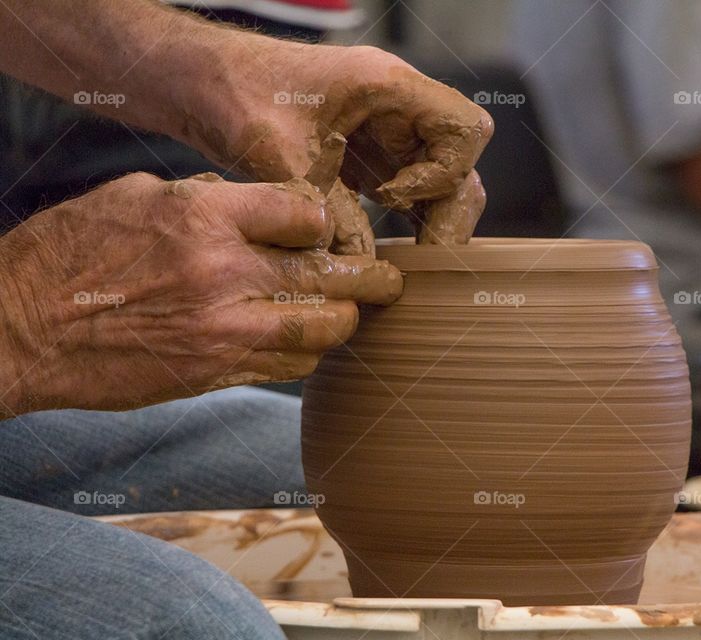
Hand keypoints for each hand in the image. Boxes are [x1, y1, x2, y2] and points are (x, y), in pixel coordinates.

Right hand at [0, 172, 401, 414]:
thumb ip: (210, 200)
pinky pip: (287, 366)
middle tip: (390, 280)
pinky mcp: (213, 372)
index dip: (327, 221)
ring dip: (345, 321)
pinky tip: (309, 342)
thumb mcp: (139, 196)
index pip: (307, 214)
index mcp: (204, 217)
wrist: (21, 327)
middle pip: (330, 274)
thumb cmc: (73, 253)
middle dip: (370, 277)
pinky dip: (308, 354)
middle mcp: (222, 273)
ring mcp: (221, 329)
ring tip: (355, 313)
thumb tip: (263, 208)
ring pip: (321, 329)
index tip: (329, 229)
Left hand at [183, 43, 492, 246]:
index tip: (389, 197)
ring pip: (442, 178)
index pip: (464, 128)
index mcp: (387, 86)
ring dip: (431, 219)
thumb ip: (326, 209)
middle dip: (448, 211)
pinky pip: (412, 186)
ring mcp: (389, 129)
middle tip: (424, 259)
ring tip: (408, 262)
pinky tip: (387, 248)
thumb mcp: (280, 157)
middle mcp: (399, 106)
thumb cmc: (234, 95)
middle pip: (462, 160)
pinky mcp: (373, 151)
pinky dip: (408, 219)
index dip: (442, 173)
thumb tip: (362, 266)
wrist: (202, 81)